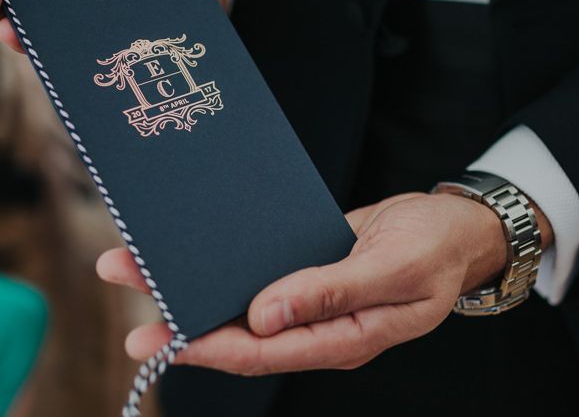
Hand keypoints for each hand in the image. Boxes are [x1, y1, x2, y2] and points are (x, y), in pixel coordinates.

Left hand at [96, 192, 512, 374]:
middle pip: (239, 331)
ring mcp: (310, 299)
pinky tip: (198, 256)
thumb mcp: (394, 269)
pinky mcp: (307, 271)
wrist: (453, 226)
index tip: (159, 338)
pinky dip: (228, 268)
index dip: (207, 347)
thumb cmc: (434, 248)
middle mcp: (317, 325)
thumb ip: (332, 293)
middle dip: (181, 319)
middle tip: (125, 291)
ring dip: (196, 288)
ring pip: (243, 302)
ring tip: (142, 266)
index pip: (262, 353)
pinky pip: (261, 274)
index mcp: (342, 337)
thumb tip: (265, 317)